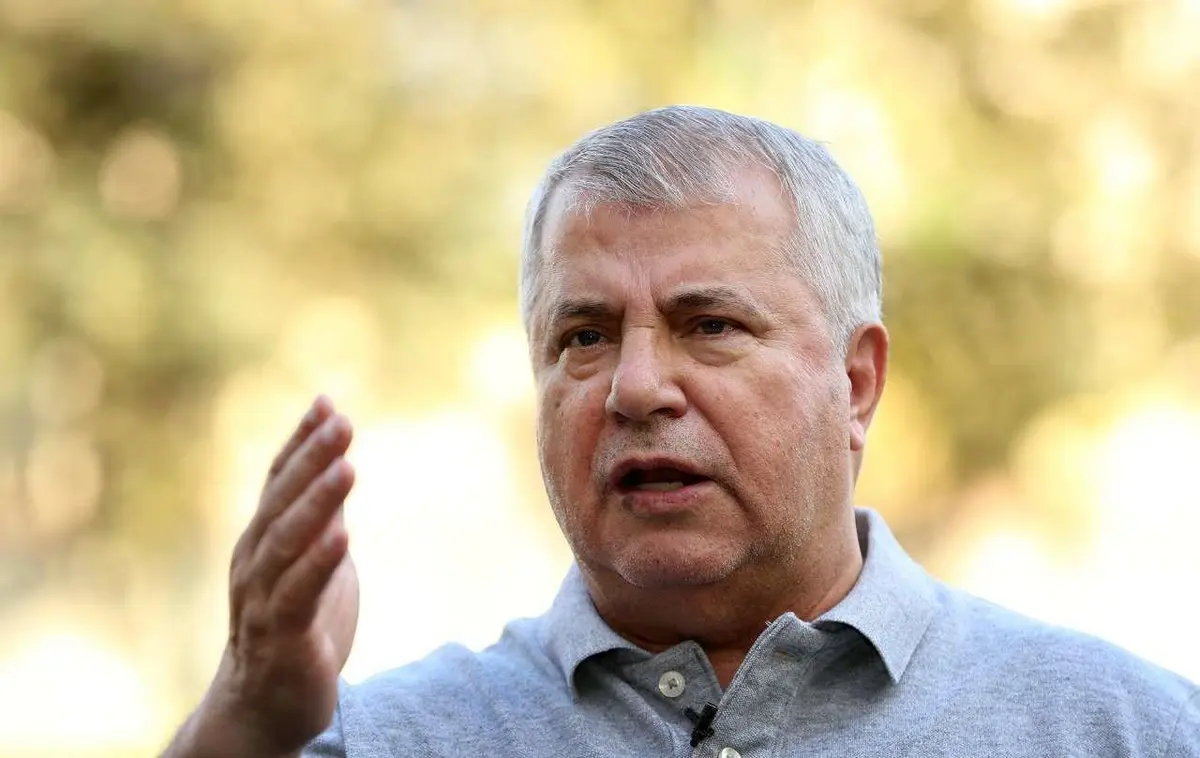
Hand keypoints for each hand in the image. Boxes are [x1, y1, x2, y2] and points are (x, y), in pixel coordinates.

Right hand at [177, 396, 359, 757]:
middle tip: (341, 421)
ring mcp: (262, 597)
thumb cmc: (295, 626)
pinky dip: (318, 562)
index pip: (278, 480)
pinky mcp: (280, 635)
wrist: (265, 707)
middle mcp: (254, 561)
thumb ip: (322, 515)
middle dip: (311, 458)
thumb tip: (339, 461)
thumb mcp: (313, 560)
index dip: (301, 442)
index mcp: (262, 538)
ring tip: (346, 466)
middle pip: (281, 500)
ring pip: (286, 541)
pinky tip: (343, 536)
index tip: (326, 403)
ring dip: (316, 501)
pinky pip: (296, 594)